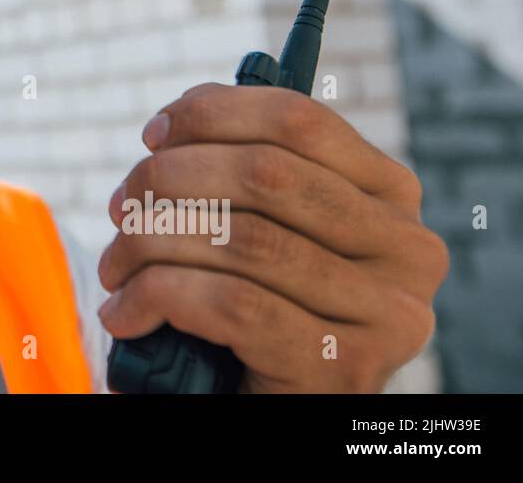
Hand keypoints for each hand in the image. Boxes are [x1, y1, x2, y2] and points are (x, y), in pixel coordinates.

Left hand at [97, 82, 449, 392]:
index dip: (212, 115)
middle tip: (120, 207)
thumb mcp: (261, 225)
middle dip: (169, 179)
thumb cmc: (257, 308)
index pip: (299, 120)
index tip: (152, 136)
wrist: (265, 406)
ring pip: (244, 240)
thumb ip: (242, 168)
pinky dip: (160, 299)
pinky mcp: (345, 369)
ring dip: (152, 244)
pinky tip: (127, 314)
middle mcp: (407, 250)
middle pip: (265, 174)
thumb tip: (177, 120)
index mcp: (390, 195)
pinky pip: (233, 306)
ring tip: (115, 267)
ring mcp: (386, 315)